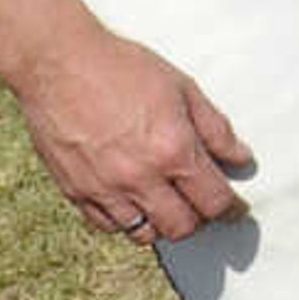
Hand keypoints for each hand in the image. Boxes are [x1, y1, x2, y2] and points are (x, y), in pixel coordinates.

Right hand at [8, 16, 255, 245]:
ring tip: (167, 203)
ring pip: (144, 234)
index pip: (213, 201)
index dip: (231, 209)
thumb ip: (215, 129)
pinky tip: (133, 201)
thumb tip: (240, 159)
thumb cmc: (123, 69)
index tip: (234, 209)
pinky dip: (126, 221)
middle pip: (182, 228)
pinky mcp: (75, 191)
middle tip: (201, 205)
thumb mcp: (183, 89)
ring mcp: (105, 189)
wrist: (58, 64)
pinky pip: (108, 225)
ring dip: (162, 224)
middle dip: (199, 220)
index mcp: (172, 150)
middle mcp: (140, 178)